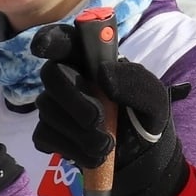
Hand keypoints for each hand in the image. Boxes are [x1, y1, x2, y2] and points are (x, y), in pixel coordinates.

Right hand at [29, 26, 188, 195]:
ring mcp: (56, 106)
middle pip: (50, 74)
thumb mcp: (153, 98)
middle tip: (97, 119)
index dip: (50, 39)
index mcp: (92, 60)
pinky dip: (72, 150)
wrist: (143, 156)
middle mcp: (69, 78)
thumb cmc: (145, 117)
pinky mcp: (50, 133)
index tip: (42, 49)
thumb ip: (134, 81)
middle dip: (72, 98)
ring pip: (47, 110)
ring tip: (107, 145)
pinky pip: (45, 137)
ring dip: (79, 132)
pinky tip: (94, 156)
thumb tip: (102, 74)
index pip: (66, 39)